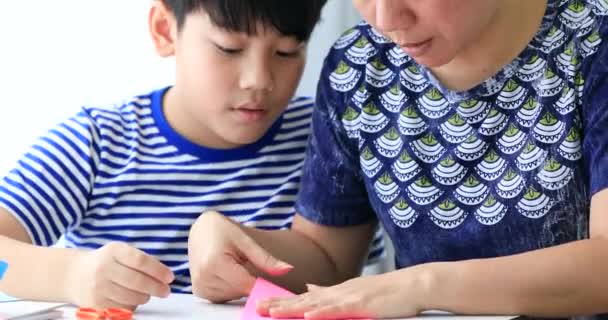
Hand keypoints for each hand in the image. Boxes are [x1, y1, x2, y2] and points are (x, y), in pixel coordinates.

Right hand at [66, 242, 173, 308]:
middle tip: (165, 290)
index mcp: (113, 251)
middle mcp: (103, 268)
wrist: (74, 274)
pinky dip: (131, 306)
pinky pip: (121, 308)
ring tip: (147, 294)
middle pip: (138, 281)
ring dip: (145, 297)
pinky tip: (131, 299)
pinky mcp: (95, 303)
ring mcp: (98, 287)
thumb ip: (141, 260)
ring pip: (131, 297)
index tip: (170, 277)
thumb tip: (164, 275)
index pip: (141, 261)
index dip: (159, 270)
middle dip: (156, 288)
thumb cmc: (105, 262)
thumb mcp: (120, 252)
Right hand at [188, 211, 292, 302]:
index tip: (273, 283)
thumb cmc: (222, 231)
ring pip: (233, 296)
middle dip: (249, 281)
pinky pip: (224, 296)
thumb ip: (265, 259)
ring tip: (234, 265)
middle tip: (246, 264)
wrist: (200, 230)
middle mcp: (204, 278)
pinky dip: (230, 288)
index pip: (246, 284)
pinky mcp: (199, 291)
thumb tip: (287, 269)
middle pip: (240, 291)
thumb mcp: (245, 240)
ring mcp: (200, 286)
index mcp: (214, 263)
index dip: (262, 285)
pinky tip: (228, 272)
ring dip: (239, 285)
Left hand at [257, 270, 422, 318]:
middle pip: (303, 301)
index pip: (304, 299)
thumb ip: (329, 292)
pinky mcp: (362, 304)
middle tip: (257, 309)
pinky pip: (338, 310)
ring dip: (293, 310)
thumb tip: (309, 287)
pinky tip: (308, 316)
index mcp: (336, 292)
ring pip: (316, 305)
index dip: (282, 303)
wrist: (412, 284)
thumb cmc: (386, 292)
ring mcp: (349, 297)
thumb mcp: (353, 291)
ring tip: (273, 313)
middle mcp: (338, 293)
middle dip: (280, 306)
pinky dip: (322, 313)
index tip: (262, 305)